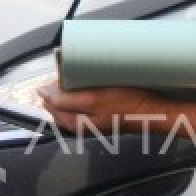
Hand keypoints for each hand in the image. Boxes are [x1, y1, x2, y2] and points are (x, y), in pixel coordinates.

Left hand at [38, 79, 166, 132]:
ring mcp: (90, 119)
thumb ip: (66, 99)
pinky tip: (92, 81)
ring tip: (84, 74)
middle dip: (63, 85)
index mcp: (74, 123)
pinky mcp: (100, 113)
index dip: (54, 84)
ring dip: (74, 86)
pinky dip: (84, 89)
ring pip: (71, 100)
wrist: (153, 111)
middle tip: (76, 70)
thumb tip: (42, 93)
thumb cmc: (126, 105)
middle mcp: (80, 124)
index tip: (65, 70)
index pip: (50, 101)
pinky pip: (84, 100)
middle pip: (59, 101)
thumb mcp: (94, 99)